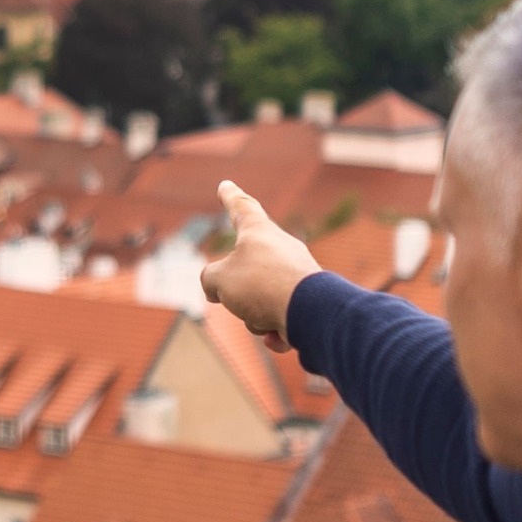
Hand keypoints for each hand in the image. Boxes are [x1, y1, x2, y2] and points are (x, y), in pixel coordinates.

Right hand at [199, 180, 319, 347]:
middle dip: (238, 294)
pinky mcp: (310, 300)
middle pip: (246, 271)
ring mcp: (297, 274)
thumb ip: (210, 278)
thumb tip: (218, 289)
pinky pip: (280, 318)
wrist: (311, 312)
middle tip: (239, 301)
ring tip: (263, 317)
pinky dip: (276, 331)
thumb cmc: (262, 286)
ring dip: (254, 316)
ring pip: (260, 299)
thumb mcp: (219, 279)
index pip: (241, 207)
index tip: (226, 186)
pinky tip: (279, 336)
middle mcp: (281, 248)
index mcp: (259, 232)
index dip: (230, 197)